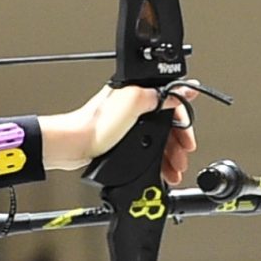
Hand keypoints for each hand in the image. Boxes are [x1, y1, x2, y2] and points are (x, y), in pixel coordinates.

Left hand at [42, 84, 199, 185]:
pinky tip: (162, 169)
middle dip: (178, 142)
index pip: (171, 102)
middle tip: (182, 157)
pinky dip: (157, 160)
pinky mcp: (120, 141)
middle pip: (167, 124)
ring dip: (169, 155)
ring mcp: (127, 125)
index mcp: (136, 92)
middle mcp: (133, 107)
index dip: (183, 120)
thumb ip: (158, 95)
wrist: (72, 146)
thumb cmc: (94, 124)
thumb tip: (181, 90)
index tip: (189, 138)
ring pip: (158, 139)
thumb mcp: (133, 103)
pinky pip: (146, 149)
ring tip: (174, 169)